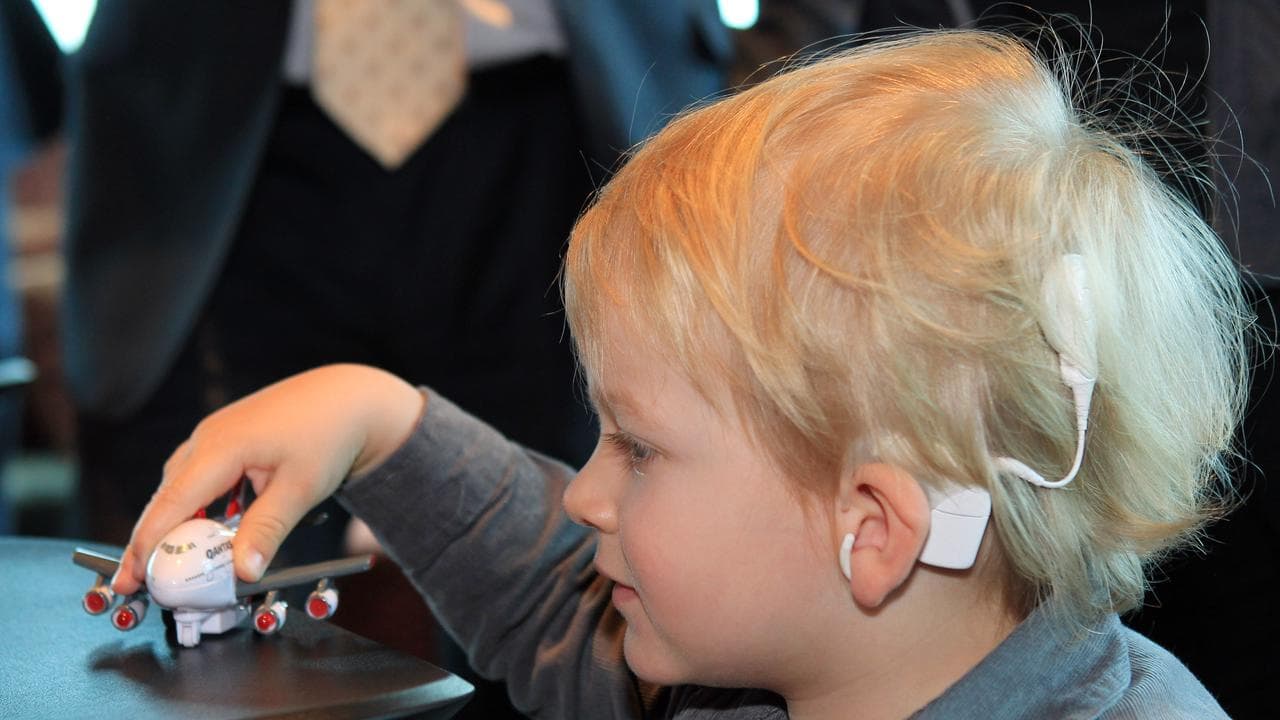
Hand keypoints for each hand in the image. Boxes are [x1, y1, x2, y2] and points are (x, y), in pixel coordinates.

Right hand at [111, 364, 423, 594]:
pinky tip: (204, 529)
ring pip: (181, 484)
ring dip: (172, 521)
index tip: (132, 578)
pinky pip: (199, 474)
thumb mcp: (300, 488)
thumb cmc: (329, 436)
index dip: (148, 542)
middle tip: (133, 581)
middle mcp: (209, 436)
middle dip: (148, 539)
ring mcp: (216, 433)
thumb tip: (243, 572)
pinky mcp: (228, 436)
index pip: (172, 502)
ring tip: (165, 562)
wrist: (350, 399)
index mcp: (221, 446)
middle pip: (167, 494)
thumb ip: (267, 530)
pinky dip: (195, 504)